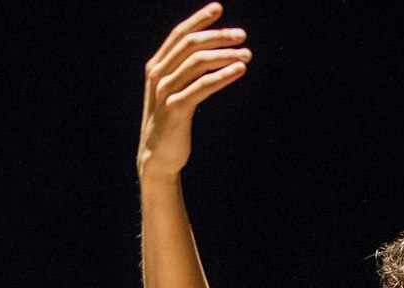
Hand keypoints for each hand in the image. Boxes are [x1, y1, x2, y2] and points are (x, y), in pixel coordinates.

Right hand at [139, 4, 251, 180]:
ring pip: (198, 62)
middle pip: (191, 44)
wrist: (157, 157)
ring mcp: (165, 91)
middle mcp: (158, 75)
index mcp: (156, 66)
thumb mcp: (172, 91)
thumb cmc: (170, 122)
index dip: (199, 19)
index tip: (218, 8)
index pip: (179, 34)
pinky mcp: (175, 109)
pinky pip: (202, 86)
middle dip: (218, 36)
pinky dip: (223, 76)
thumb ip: (184, 70)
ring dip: (225, 55)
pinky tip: (239, 71)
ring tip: (246, 55)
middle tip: (242, 35)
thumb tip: (210, 50)